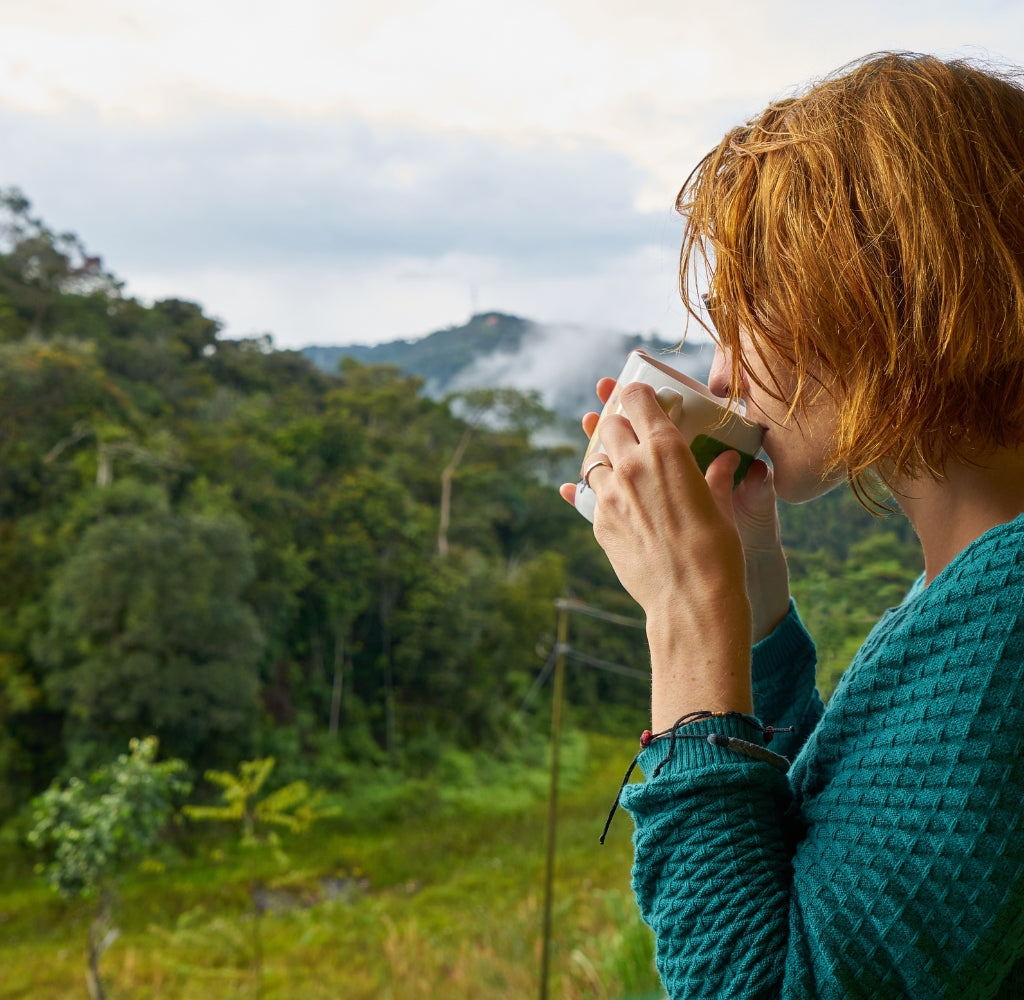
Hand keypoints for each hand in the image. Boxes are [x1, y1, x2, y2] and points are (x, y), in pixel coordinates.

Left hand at [560, 378, 790, 643]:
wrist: (690, 601)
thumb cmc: (717, 552)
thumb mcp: (722, 506)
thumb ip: (715, 477)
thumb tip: (725, 461)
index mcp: (666, 449)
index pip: (638, 399)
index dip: (638, 394)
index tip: (642, 397)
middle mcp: (631, 465)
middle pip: (609, 425)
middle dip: (619, 425)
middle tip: (633, 435)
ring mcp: (609, 494)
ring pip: (595, 460)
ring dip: (607, 461)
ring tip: (624, 472)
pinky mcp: (598, 523)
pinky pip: (590, 497)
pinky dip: (601, 494)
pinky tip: (614, 501)